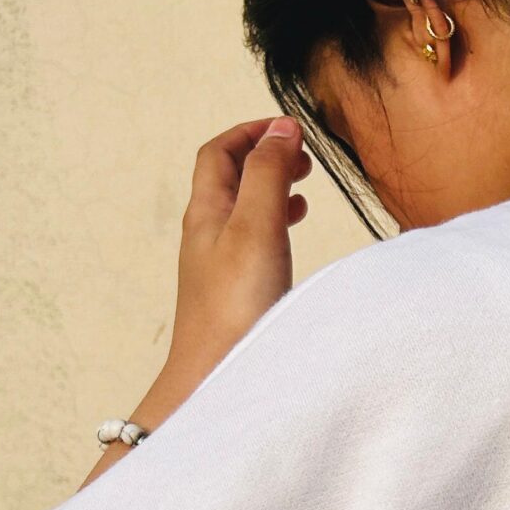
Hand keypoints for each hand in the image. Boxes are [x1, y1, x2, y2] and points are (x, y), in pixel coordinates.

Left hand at [80, 116, 311, 488]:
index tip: (290, 128)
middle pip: (228, 180)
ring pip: (242, 213)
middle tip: (303, 159)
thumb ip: (269, 176)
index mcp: (206, 213)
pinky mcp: (233, 296)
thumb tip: (281, 128)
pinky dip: (274, 229)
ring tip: (303, 194)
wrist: (213, 381)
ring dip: (271, 193)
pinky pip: (251, 246)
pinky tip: (293, 245)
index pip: (219, 153)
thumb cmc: (234, 309)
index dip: (251, 132)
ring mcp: (218, 268)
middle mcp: (206, 237)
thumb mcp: (256, 228)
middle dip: (264, 159)